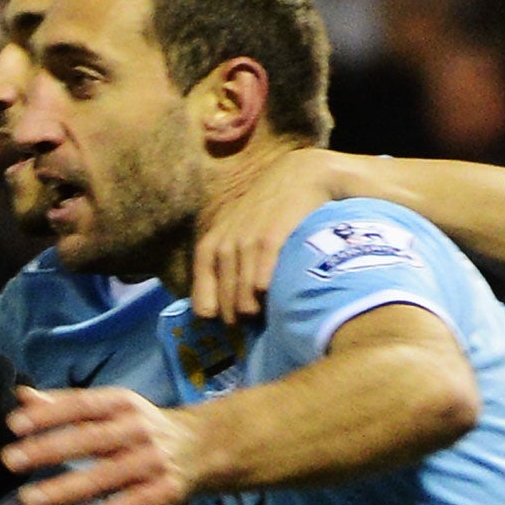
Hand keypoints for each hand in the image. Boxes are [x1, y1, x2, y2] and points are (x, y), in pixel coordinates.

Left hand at [3, 386, 198, 504]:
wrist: (206, 446)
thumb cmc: (142, 426)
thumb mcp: (110, 407)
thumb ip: (66, 404)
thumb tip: (21, 395)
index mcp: (121, 404)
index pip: (81, 405)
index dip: (49, 414)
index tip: (14, 425)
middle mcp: (137, 429)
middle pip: (89, 439)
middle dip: (49, 449)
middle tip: (10, 460)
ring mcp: (152, 462)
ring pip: (105, 477)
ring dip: (66, 489)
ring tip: (29, 500)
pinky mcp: (163, 492)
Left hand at [191, 147, 344, 323]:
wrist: (302, 174)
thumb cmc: (268, 211)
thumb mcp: (236, 233)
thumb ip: (225, 267)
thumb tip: (219, 313)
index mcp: (211, 248)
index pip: (203, 304)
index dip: (219, 321)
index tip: (235, 329)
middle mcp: (224, 247)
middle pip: (226, 309)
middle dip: (242, 324)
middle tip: (262, 329)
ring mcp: (245, 242)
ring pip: (243, 302)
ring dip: (258, 316)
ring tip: (275, 320)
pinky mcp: (270, 239)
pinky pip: (261, 282)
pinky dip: (267, 297)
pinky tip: (278, 301)